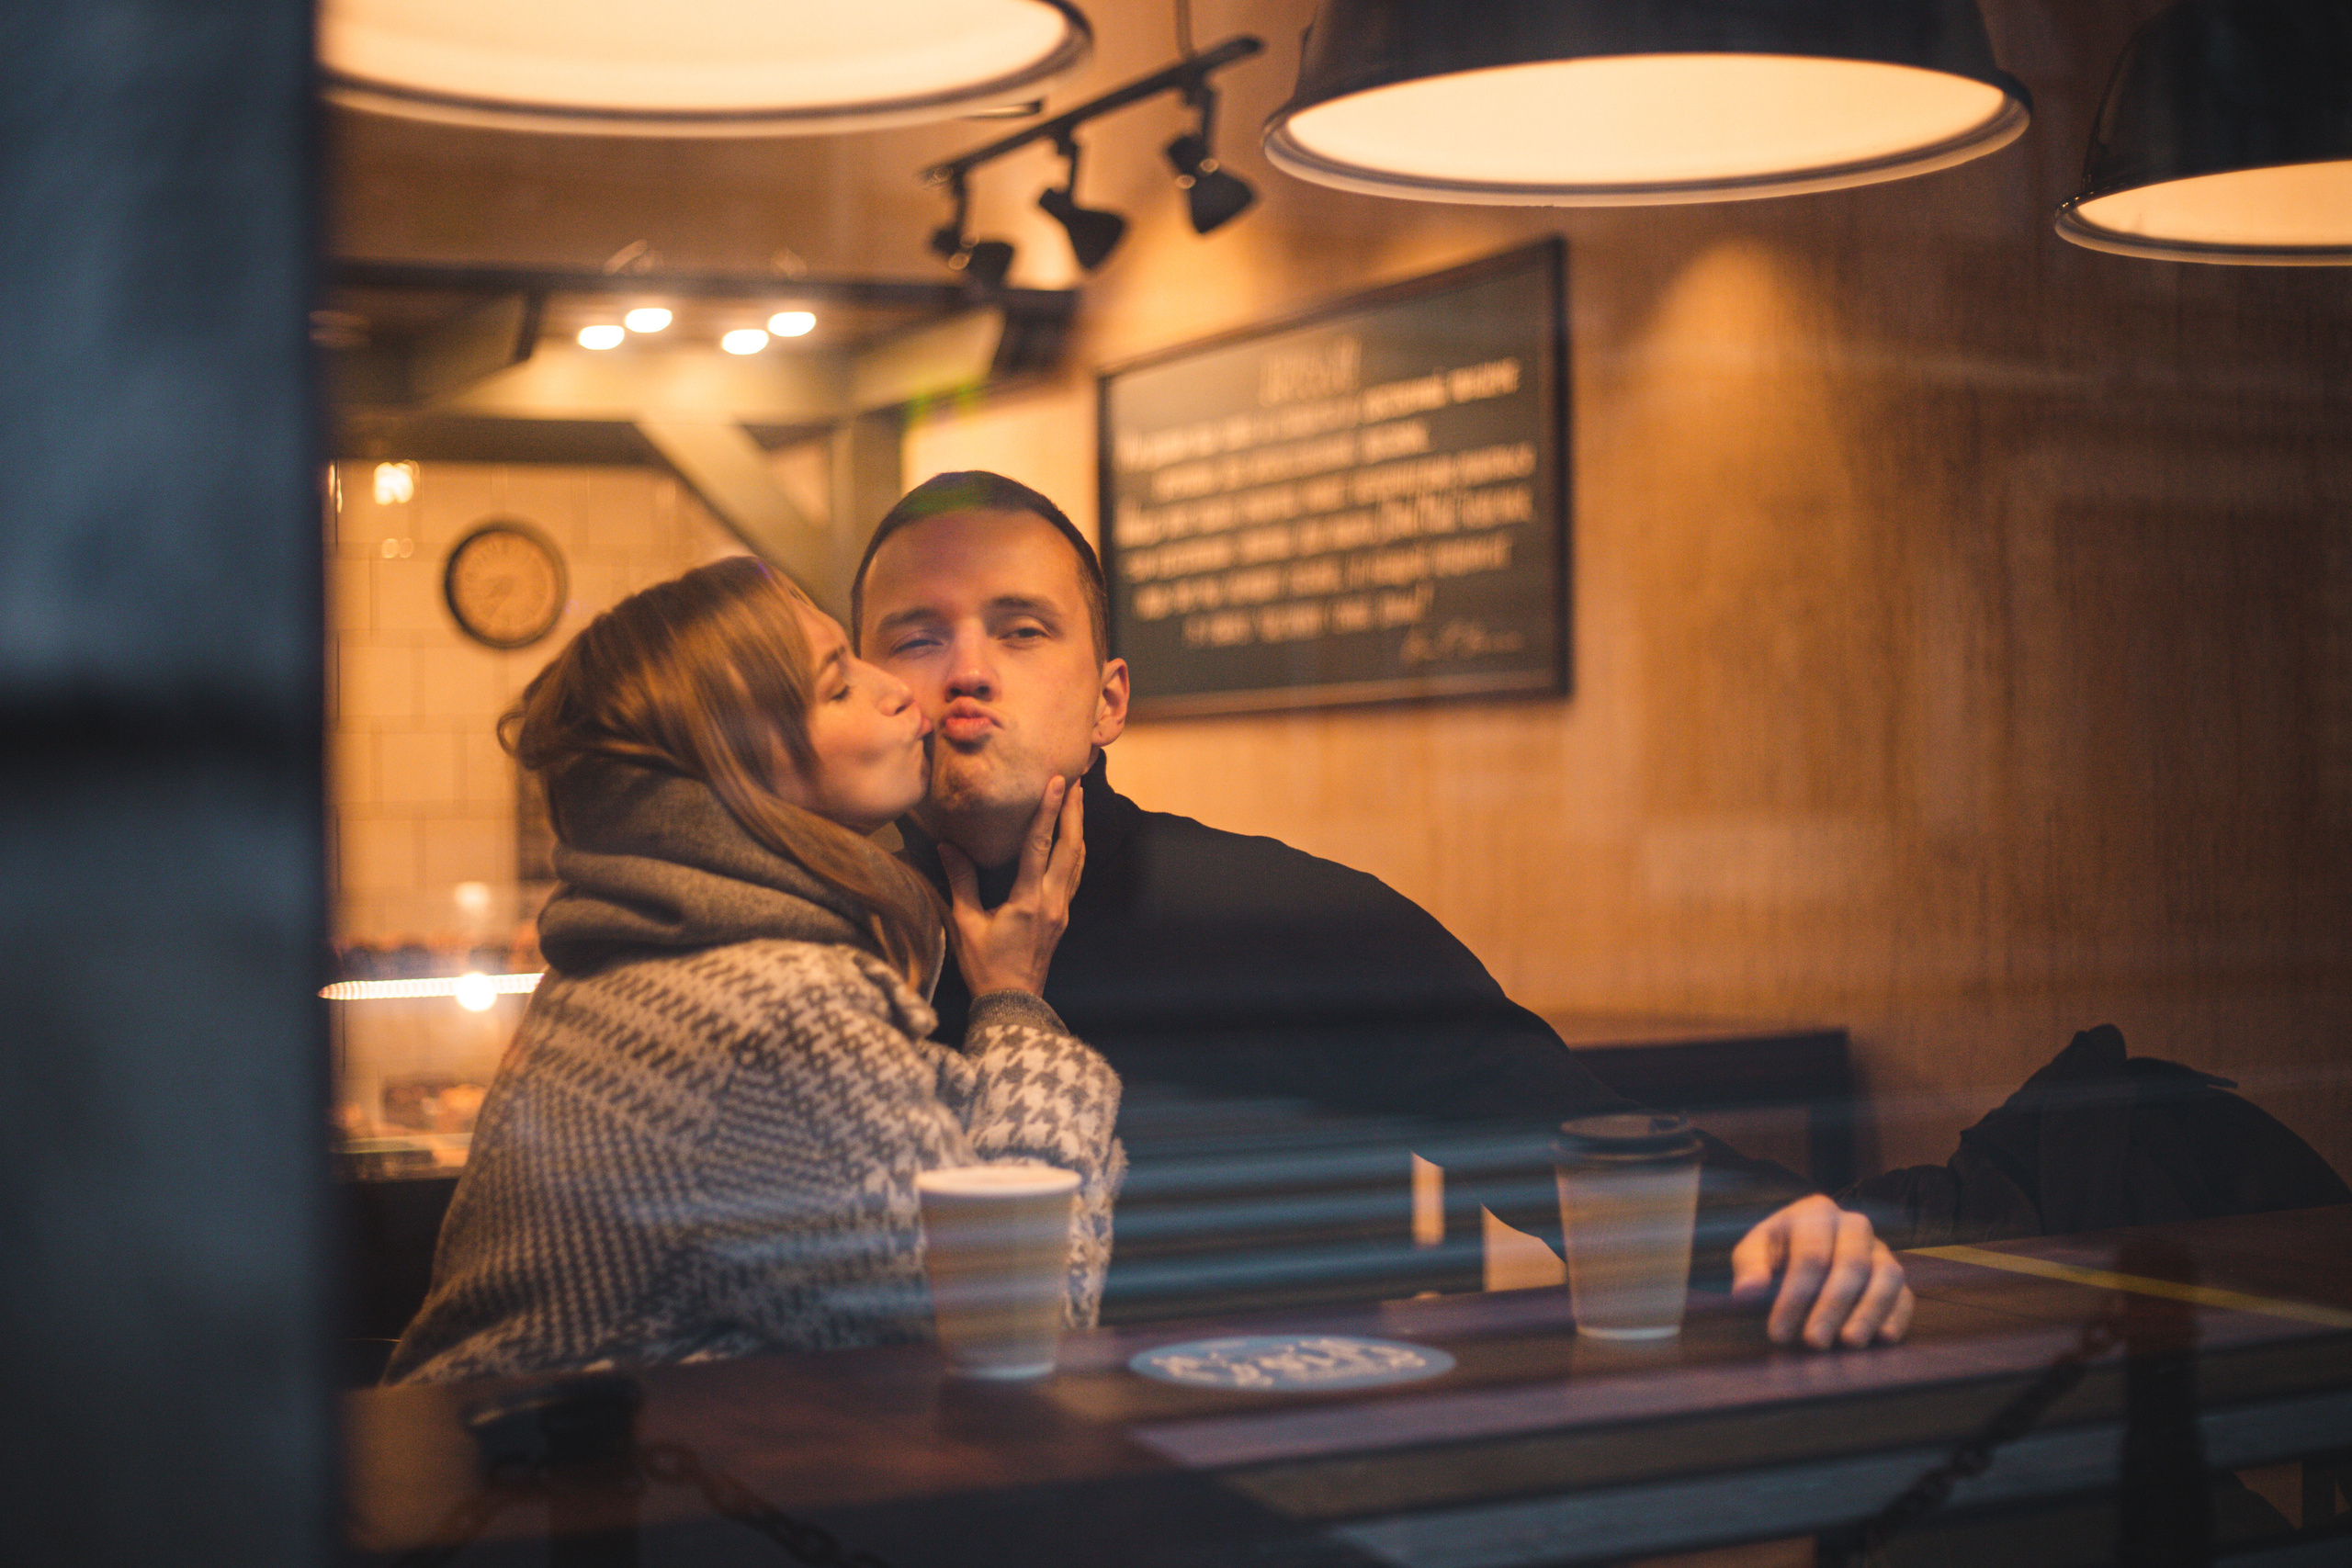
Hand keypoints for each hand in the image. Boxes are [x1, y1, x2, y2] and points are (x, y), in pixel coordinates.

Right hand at [940, 776, 1084, 997]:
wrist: (1013, 1003)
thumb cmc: (985, 967)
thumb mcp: (966, 924)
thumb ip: (961, 883)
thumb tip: (949, 847)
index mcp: (1028, 901)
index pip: (1040, 846)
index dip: (1048, 811)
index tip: (1057, 782)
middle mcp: (1052, 902)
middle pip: (1070, 848)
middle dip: (1074, 813)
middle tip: (1077, 782)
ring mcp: (1061, 910)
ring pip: (1077, 861)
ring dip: (1078, 829)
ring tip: (1079, 802)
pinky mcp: (1062, 917)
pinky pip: (1074, 877)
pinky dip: (1076, 853)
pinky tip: (1074, 841)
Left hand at [1730, 1194, 1913, 1347]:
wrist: (1802, 1247)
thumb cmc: (1775, 1251)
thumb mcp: (1754, 1251)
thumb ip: (1749, 1268)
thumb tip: (1746, 1292)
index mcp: (1817, 1212)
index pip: (1810, 1255)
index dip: (1795, 1296)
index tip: (1778, 1333)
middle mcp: (1855, 1225)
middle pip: (1851, 1264)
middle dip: (1832, 1306)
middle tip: (1814, 1342)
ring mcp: (1880, 1249)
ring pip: (1887, 1276)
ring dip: (1869, 1311)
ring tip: (1850, 1343)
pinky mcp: (1895, 1274)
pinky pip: (1905, 1293)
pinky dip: (1897, 1315)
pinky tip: (1883, 1338)